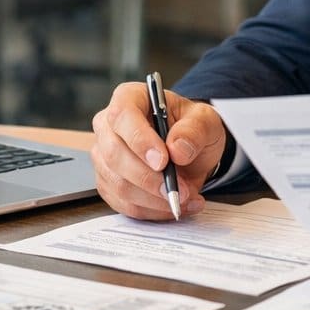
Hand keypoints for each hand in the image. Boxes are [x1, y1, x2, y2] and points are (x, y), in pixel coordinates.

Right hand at [92, 82, 227, 220]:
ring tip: (186, 198)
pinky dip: (152, 211)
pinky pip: (124, 204)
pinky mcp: (109, 183)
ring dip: (154, 199)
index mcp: (129, 98)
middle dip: (149, 179)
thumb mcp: (205, 121)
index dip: (140, 140)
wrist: (189, 150)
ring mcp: (104, 156)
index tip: (163, 161)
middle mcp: (109, 126)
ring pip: (118, 184)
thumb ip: (195, 130)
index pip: (122, 116)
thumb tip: (178, 149)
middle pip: (114, 154)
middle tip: (181, 190)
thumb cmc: (191, 128)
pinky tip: (174, 205)